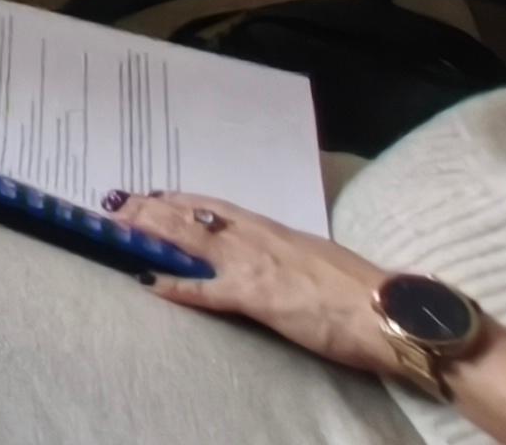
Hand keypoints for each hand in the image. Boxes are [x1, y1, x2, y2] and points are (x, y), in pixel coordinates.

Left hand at [113, 196, 391, 372]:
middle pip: (192, 216)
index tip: (151, 193)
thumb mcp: (316, 258)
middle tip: (117, 204)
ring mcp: (253, 265)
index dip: (179, 199)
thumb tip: (272, 257)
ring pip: (189, 240)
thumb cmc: (361, 290)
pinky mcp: (257, 297)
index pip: (215, 206)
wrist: (388, 311)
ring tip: (118, 227)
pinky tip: (148, 281)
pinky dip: (175, 285)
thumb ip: (286, 253)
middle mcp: (256, 239)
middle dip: (151, 210)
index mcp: (272, 229)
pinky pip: (206, 289)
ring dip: (151, 233)